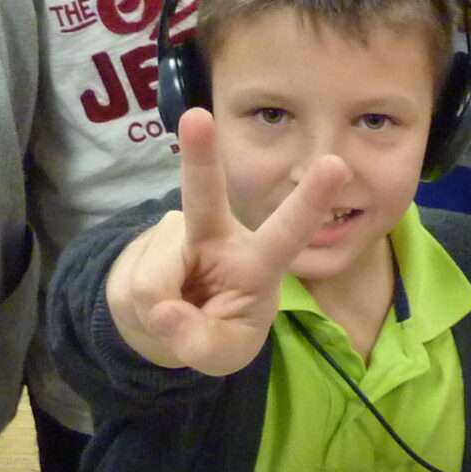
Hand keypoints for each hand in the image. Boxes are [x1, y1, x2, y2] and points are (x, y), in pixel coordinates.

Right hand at [105, 107, 345, 375]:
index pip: (288, 232)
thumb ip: (201, 343)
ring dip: (158, 313)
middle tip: (197, 117)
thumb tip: (163, 311)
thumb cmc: (215, 330)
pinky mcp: (146, 242)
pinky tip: (155, 303)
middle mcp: (219, 235)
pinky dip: (142, 309)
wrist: (166, 325)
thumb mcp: (221, 354)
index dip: (310, 201)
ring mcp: (177, 234)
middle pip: (205, 195)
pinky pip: (135, 288)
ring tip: (173, 314)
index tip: (335, 164)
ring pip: (157, 280)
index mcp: (258, 263)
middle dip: (199, 156)